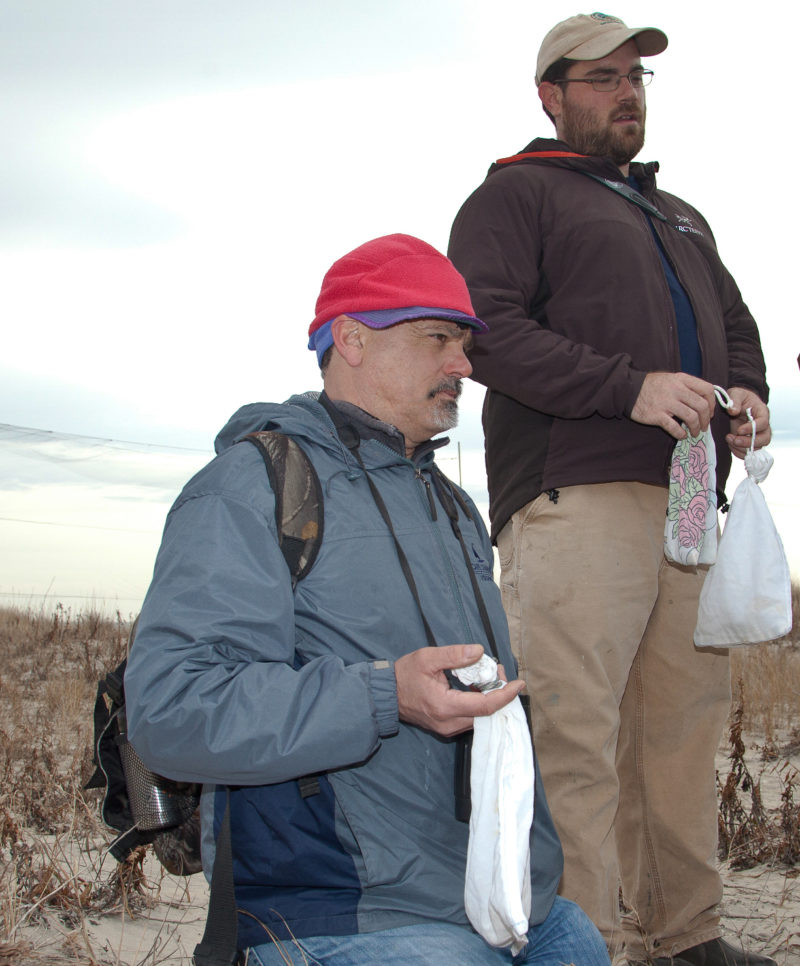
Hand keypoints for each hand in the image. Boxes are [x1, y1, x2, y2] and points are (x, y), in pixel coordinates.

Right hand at [394, 644, 524, 737]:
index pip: (484, 706)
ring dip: (490, 698)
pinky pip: (471, 718)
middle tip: (498, 671)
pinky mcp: (446, 728)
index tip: (519, 684)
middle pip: (486, 714)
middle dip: (499, 693)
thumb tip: (479, 652)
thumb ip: (454, 655)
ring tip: (488, 675)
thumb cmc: (405, 675)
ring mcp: (447, 729)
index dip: (505, 695)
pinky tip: (477, 687)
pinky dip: (479, 704)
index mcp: (445, 706)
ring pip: (480, 718)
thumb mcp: (427, 658)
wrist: (386, 695)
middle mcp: (449, 723)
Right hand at [631, 372, 716, 438]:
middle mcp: (677, 390)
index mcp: (682, 379)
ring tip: (694, 432)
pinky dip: (681, 434)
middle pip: (702, 406)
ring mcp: (667, 403)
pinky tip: (681, 435)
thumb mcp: (671, 378)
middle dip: (706, 419)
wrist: (628, 389)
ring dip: (696, 428)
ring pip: (691, 417)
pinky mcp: (657, 415)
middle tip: (704, 426)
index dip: (712, 402)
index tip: (710, 411)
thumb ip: (687, 386)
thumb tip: (703, 400)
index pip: (707, 389)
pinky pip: (674, 428)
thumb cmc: (652, 385)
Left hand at [724, 387, 770, 457]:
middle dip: (749, 442)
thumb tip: (732, 411)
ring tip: (729, 438)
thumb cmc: (739, 397)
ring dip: (742, 448)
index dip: (752, 428)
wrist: (738, 403)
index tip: (739, 430)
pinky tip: (730, 444)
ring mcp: (758, 435)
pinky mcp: (750, 441)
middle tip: (734, 439)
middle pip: (765, 439)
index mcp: (762, 412)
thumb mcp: (736, 393)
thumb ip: (734, 401)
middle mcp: (763, 425)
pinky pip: (749, 452)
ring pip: (757, 448)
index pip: (763, 423)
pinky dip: (739, 452)